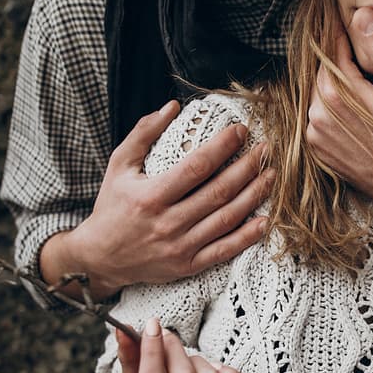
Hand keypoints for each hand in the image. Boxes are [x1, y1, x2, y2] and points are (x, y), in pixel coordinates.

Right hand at [43, 101, 272, 298]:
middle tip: (265, 150)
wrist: (100, 258)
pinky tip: (264, 220)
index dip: (223, 147)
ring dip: (253, 196)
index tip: (241, 131)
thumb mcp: (119, 166)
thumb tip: (173, 107)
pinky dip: (247, 237)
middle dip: (247, 168)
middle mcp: (168, 223)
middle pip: (218, 192)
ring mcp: (180, 247)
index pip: (196, 167)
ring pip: (226, 219)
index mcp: (151, 195)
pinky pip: (223, 251)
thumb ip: (143, 134)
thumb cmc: (112, 207)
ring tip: (271, 176)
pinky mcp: (188, 266)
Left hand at [306, 9, 372, 229]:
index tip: (359, 29)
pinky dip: (333, 109)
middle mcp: (318, 115)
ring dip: (337, 86)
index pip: (332, 49)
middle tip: (367, 60)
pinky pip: (319, 117)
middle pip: (323, 71)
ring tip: (366, 88)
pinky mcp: (320, 152)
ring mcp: (316, 137)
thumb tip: (362, 17)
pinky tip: (358, 113)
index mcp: (338, 94)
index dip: (347, 36)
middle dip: (342, 62)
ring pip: (320, 94)